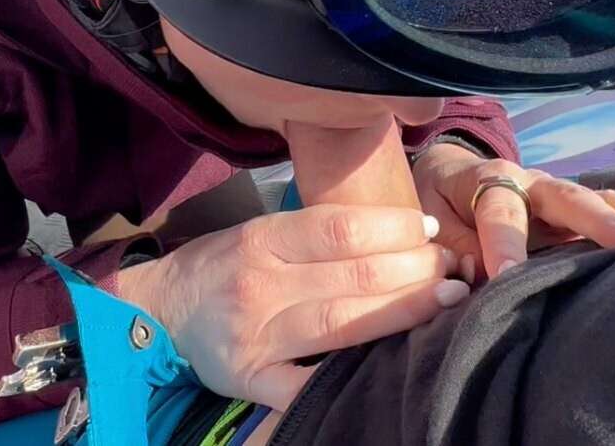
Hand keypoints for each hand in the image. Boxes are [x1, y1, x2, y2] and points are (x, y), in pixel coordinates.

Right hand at [116, 203, 467, 409]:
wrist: (161, 308)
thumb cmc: (222, 263)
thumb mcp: (258, 232)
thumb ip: (313, 234)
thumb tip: (392, 233)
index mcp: (261, 239)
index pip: (338, 228)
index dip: (392, 227)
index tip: (429, 228)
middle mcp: (260, 283)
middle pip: (351, 274)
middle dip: (413, 268)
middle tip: (452, 268)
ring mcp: (256, 335)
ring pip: (342, 324)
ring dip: (403, 311)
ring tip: (445, 300)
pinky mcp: (250, 379)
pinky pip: (303, 386)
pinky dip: (344, 380)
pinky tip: (390, 370)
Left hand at [413, 143, 614, 281]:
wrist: (448, 172)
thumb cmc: (439, 199)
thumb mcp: (430, 218)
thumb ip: (450, 247)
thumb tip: (475, 276)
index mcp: (487, 181)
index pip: (500, 213)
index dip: (504, 244)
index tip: (507, 275)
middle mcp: (531, 182)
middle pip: (569, 199)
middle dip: (601, 222)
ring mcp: (559, 196)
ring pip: (600, 203)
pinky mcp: (575, 212)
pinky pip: (610, 212)